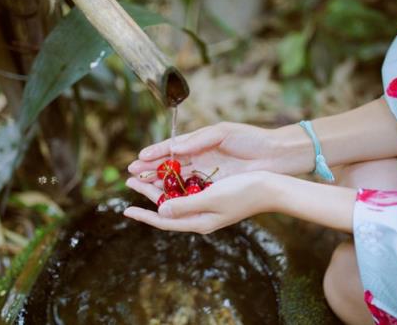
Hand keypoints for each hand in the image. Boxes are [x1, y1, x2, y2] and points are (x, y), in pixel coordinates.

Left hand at [124, 171, 274, 233]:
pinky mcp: (212, 196)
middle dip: (147, 193)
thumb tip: (160, 210)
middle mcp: (200, 216)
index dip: (144, 215)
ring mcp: (206, 207)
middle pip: (166, 206)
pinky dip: (173, 183)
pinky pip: (186, 191)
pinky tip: (167, 174)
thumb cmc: (243, 193)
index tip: (126, 210)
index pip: (164, 220)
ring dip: (158, 186)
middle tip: (130, 180)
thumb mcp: (211, 198)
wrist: (270, 187)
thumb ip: (185, 205)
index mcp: (198, 221)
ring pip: (175, 197)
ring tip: (142, 176)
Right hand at [128, 122, 280, 182]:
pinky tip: (164, 198)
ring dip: (159, 184)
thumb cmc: (250, 140)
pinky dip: (177, 195)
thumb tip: (174, 148)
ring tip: (140, 186)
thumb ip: (197, 140)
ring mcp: (206, 175)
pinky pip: (191, 192)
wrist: (276, 156)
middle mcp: (199, 160)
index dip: (154, 154)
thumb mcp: (222, 133)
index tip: (137, 159)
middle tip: (131, 175)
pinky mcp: (214, 188)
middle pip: (169, 166)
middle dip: (149, 171)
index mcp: (199, 143)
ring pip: (176, 181)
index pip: (171, 148)